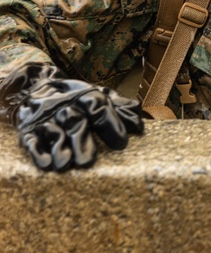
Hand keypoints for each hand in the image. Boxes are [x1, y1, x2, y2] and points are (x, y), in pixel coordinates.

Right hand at [0, 62, 143, 171]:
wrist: (34, 87)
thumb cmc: (74, 98)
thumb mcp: (97, 96)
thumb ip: (119, 108)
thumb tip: (138, 124)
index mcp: (84, 97)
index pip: (99, 107)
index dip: (111, 123)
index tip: (122, 142)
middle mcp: (65, 106)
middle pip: (75, 122)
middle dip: (81, 141)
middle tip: (88, 162)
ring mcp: (46, 118)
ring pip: (54, 133)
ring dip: (59, 148)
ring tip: (66, 164)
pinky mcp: (29, 130)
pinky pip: (32, 140)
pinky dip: (38, 152)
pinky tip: (46, 164)